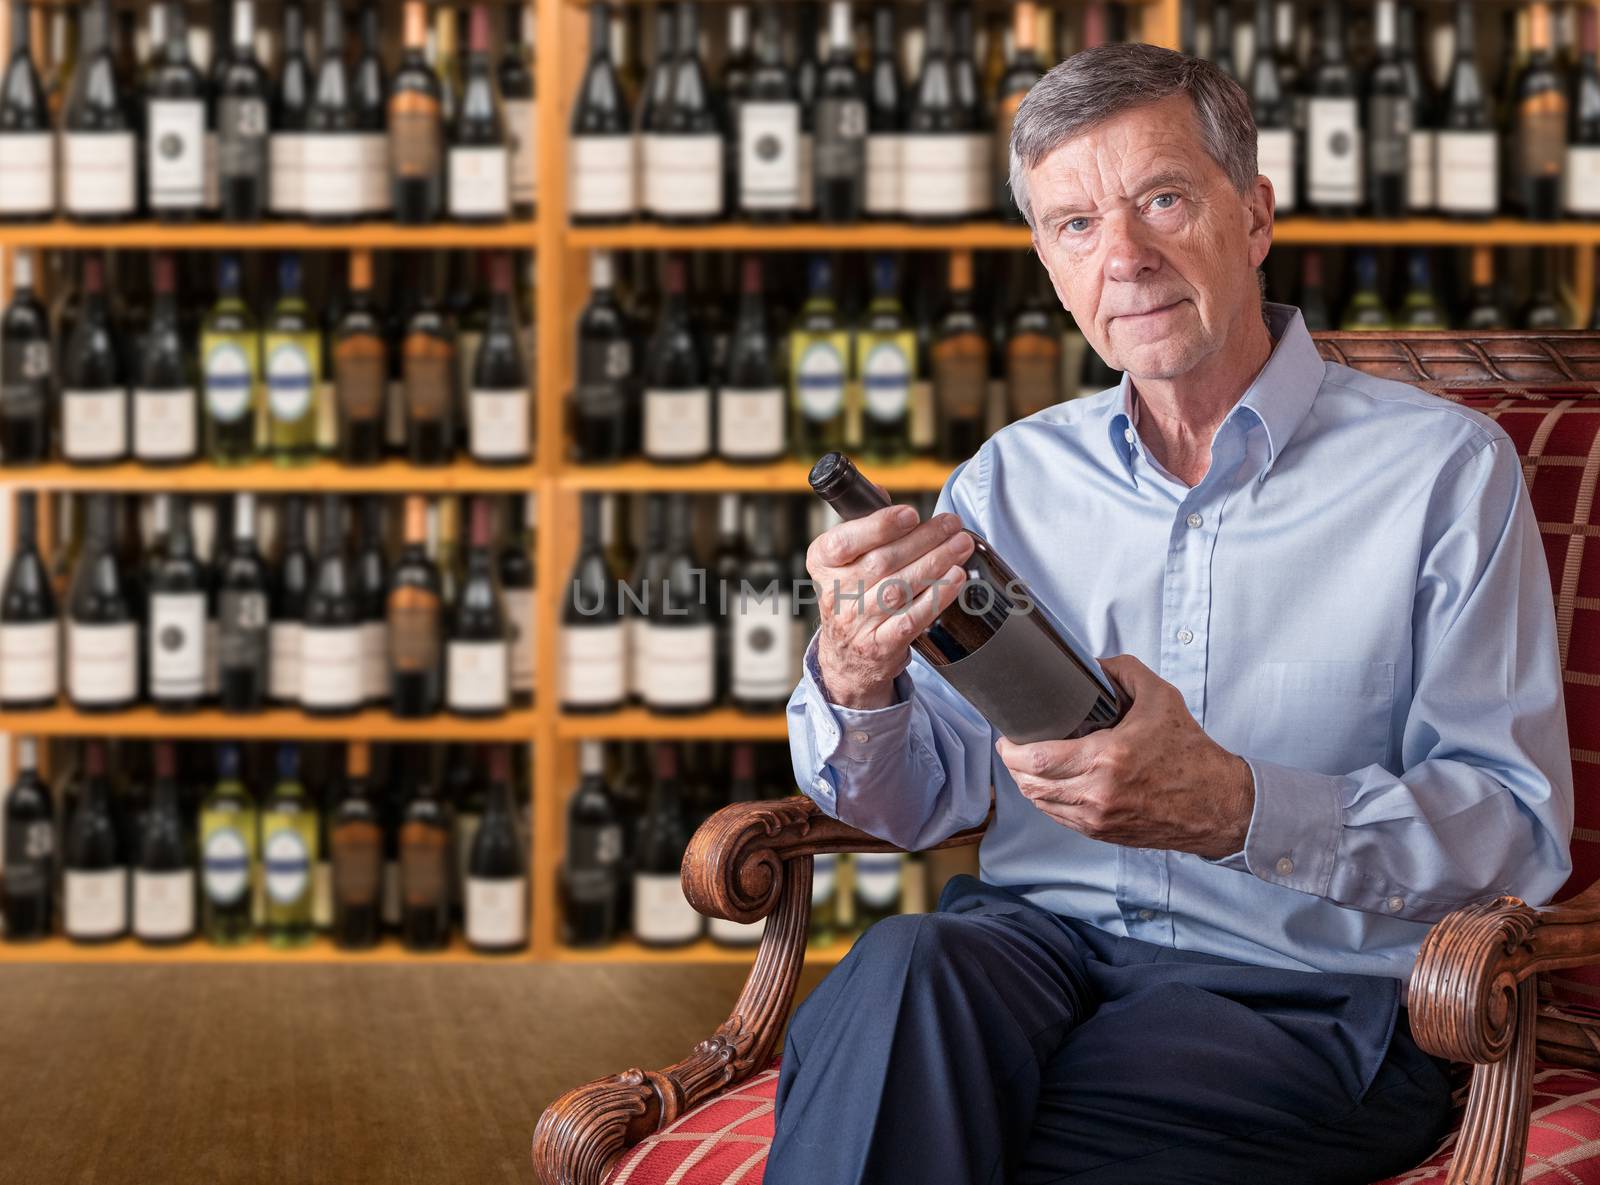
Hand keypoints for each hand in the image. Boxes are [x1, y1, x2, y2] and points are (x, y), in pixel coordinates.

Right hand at [808, 500, 974, 709]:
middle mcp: (836, 593)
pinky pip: (911, 618)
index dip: (879, 526)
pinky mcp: (879, 646)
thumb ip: (863, 527)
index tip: (910, 514)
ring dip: (936, 563)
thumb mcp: (844, 562)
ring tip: (961, 545)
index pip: (844, 541)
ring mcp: (857, 622)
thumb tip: (880, 492)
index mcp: (823, 564)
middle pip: (883, 561)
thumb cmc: (853, 596)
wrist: (846, 657)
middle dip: (924, 539)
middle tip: (952, 525)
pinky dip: (937, 597)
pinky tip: (956, 579)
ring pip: (900, 587)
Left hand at [994, 654, 1254, 859]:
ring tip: (1026, 765)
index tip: (1009, 737)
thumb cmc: (1190, 754)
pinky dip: (1047, 801)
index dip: (1013, 750)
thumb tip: (1093, 664)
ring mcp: (1099, 818)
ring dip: (1027, 784)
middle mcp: (1099, 792)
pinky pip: (1059, 818)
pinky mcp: (1103, 833)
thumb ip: (1124, 672)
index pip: (1039, 759)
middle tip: (1013, 748)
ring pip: (1041, 804)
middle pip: (1031, 784)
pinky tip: (1048, 785)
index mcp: (1108, 758)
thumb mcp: (1161, 698)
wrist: (1217, 804)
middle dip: (1013, 765)